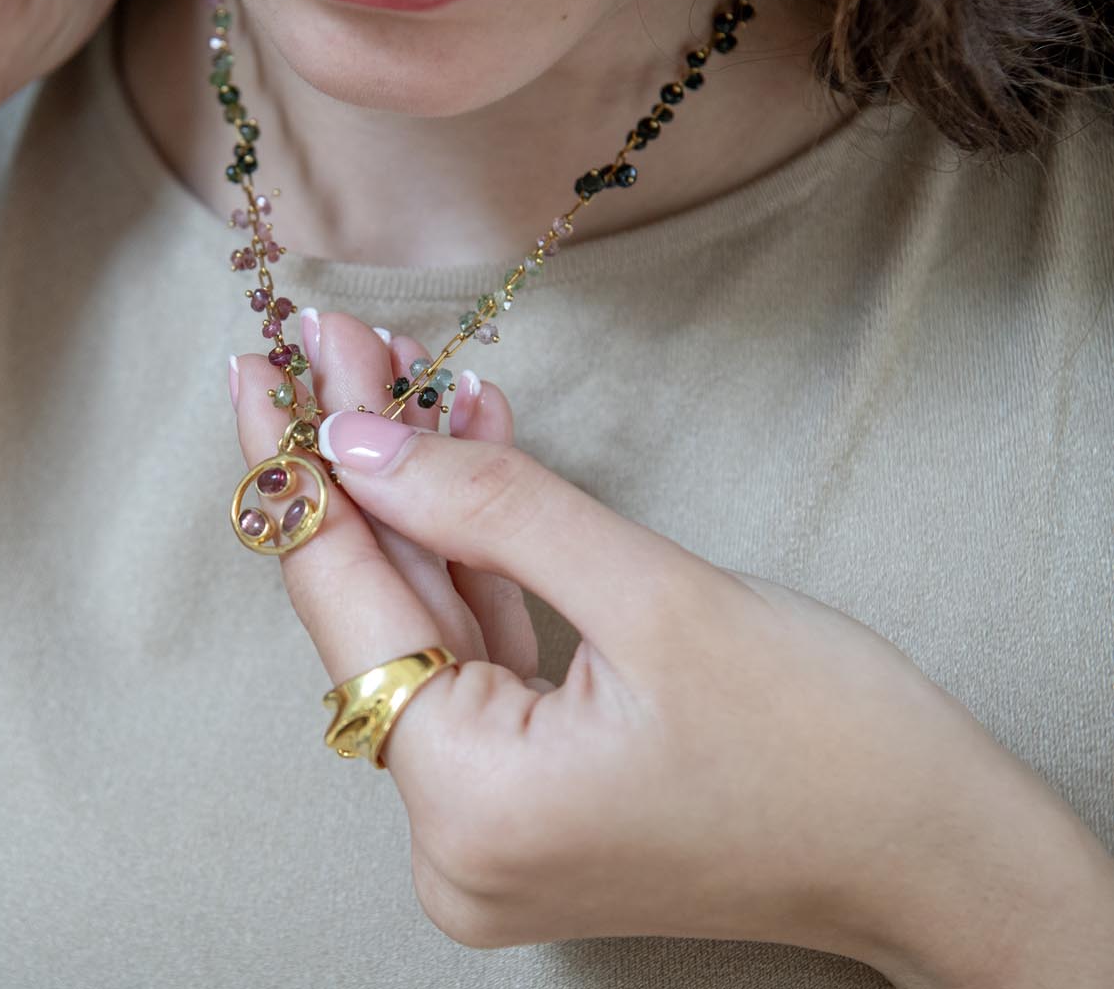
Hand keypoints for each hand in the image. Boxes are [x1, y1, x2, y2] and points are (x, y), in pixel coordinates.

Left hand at [231, 311, 1113, 987]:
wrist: (939, 857)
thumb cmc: (830, 742)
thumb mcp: (656, 596)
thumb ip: (488, 511)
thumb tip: (356, 439)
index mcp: (470, 803)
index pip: (345, 606)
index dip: (295, 475)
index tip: (261, 370)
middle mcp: (453, 840)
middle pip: (380, 617)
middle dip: (365, 472)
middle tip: (345, 345)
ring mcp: (488, 835)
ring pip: (425, 638)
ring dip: (424, 509)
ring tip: (412, 380)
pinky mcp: (527, 812)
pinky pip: (476, 672)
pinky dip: (476, 573)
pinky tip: (471, 464)